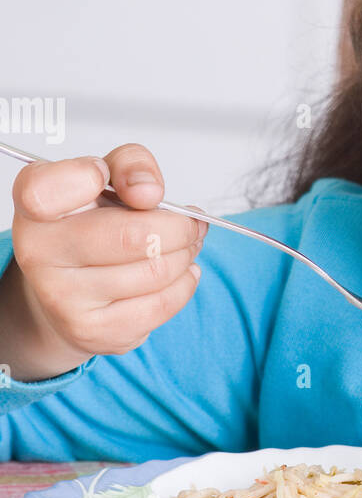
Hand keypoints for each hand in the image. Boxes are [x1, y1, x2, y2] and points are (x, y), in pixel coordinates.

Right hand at [3, 143, 206, 378]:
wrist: (68, 288)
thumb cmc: (90, 225)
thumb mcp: (105, 179)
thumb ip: (130, 165)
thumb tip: (148, 192)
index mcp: (34, 206)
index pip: (46, 189)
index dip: (93, 178)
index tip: (124, 186)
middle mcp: (38, 253)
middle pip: (134, 236)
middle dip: (180, 227)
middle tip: (191, 223)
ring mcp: (62, 298)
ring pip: (156, 272)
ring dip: (187, 254)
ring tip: (187, 246)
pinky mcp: (92, 332)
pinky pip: (162, 305)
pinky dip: (185, 283)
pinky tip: (181, 273)